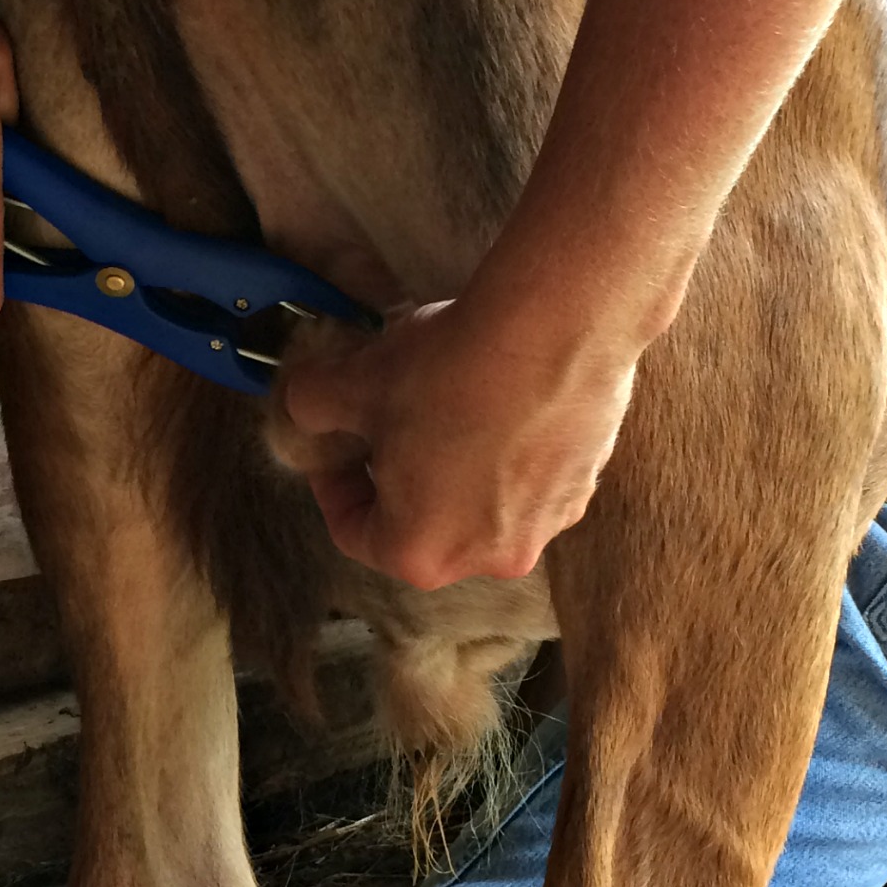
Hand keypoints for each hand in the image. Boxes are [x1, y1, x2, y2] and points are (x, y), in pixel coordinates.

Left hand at [279, 294, 638, 588]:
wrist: (555, 328)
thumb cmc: (447, 371)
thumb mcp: (350, 385)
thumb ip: (308, 409)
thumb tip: (303, 409)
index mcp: (419, 554)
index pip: (352, 532)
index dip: (331, 484)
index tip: (333, 446)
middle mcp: (486, 558)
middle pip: (418, 522)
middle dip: (393, 474)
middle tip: (383, 421)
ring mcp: (544, 527)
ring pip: (475, 501)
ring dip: (450, 461)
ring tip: (442, 400)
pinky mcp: (583, 486)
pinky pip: (525, 477)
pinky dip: (503, 448)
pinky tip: (495, 395)